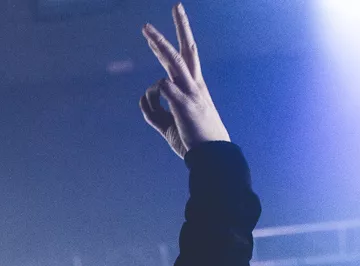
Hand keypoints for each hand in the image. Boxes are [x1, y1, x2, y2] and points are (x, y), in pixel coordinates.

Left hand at [140, 4, 230, 158]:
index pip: (184, 58)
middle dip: (178, 29)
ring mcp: (191, 94)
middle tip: (172, 8)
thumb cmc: (194, 141)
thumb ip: (155, 110)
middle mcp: (195, 85)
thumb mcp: (170, 123)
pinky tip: (161, 94)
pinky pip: (167, 89)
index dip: (170, 43)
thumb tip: (147, 97)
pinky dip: (159, 90)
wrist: (213, 156)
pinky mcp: (186, 106)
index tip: (155, 33)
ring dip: (160, 45)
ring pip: (174, 62)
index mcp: (194, 87)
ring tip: (147, 32)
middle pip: (185, 50)